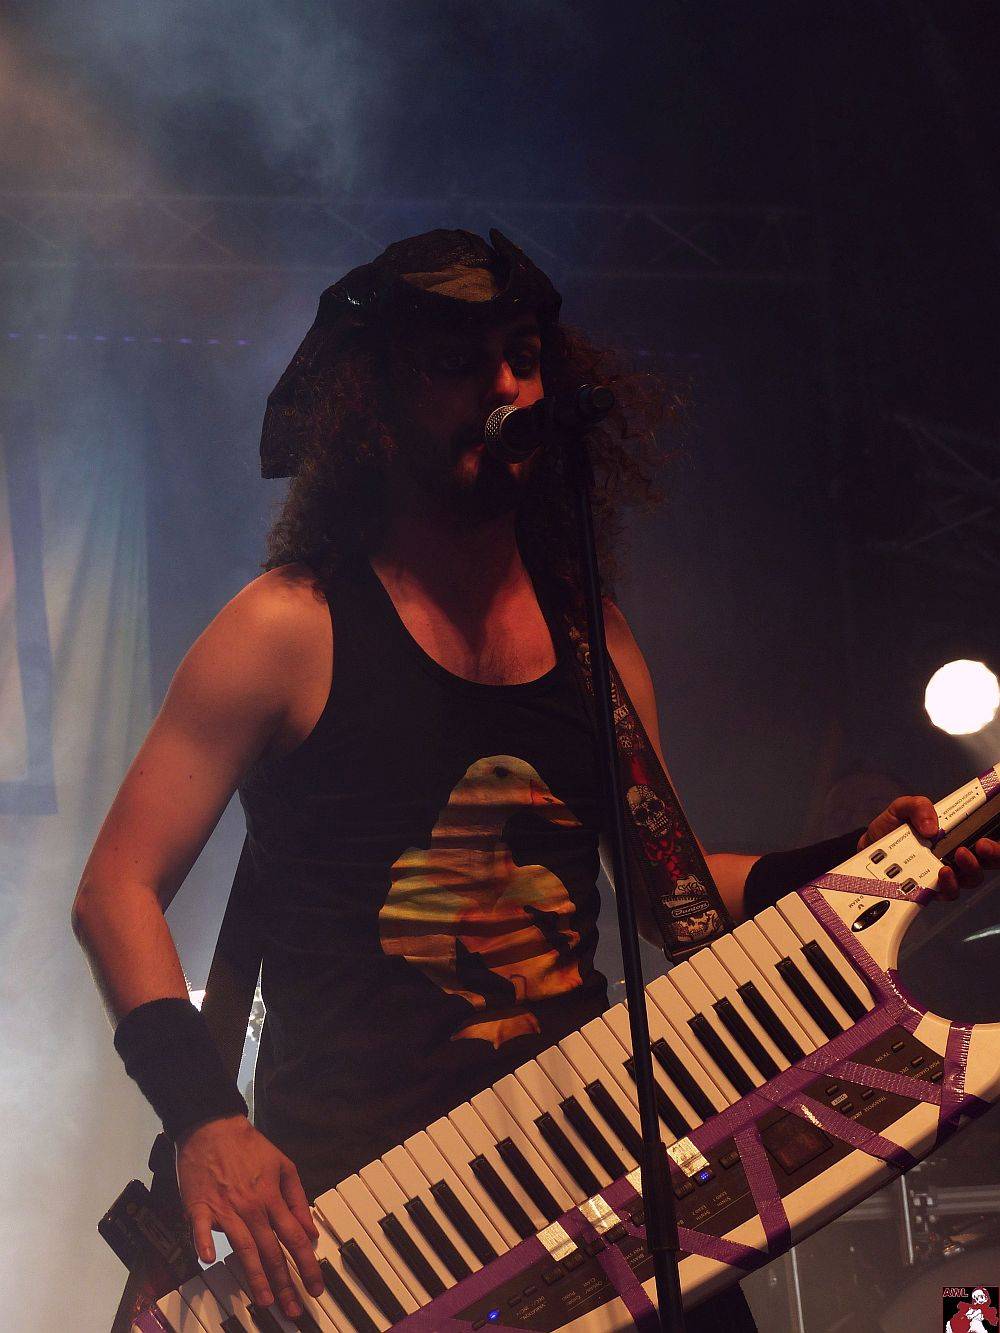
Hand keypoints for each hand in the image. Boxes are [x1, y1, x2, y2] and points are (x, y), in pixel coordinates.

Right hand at [176, 1114, 323, 1319]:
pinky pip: (201, 1228)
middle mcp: (252, 1207)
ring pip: (244, 1247)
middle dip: (285, 1283)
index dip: (308, 1265)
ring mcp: (226, 1208)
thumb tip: (310, 1231)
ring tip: (265, 1300)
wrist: (213, 1126)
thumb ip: (298, 1199)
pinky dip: (204, 1242)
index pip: (295, 1238)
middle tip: (294, 1310)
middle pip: (272, 1250)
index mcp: (272, 1197)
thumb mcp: (284, 1165)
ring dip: (255, 1275)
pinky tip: (207, 1259)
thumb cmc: (249, 1147)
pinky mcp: (200, 1206)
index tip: (317, 1288)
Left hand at [857, 795, 999, 900]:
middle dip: (993, 854)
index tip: (990, 836)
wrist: (867, 849)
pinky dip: (948, 886)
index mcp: (955, 833)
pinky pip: (948, 893)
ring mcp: (946, 874)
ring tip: (956, 859)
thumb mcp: (902, 808)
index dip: (995, 841)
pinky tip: (940, 875)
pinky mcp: (931, 890)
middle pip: (988, 860)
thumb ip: (918, 806)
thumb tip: (933, 827)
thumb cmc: (891, 828)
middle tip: (981, 846)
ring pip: (971, 878)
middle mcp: (956, 855)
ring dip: (970, 870)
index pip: (987, 835)